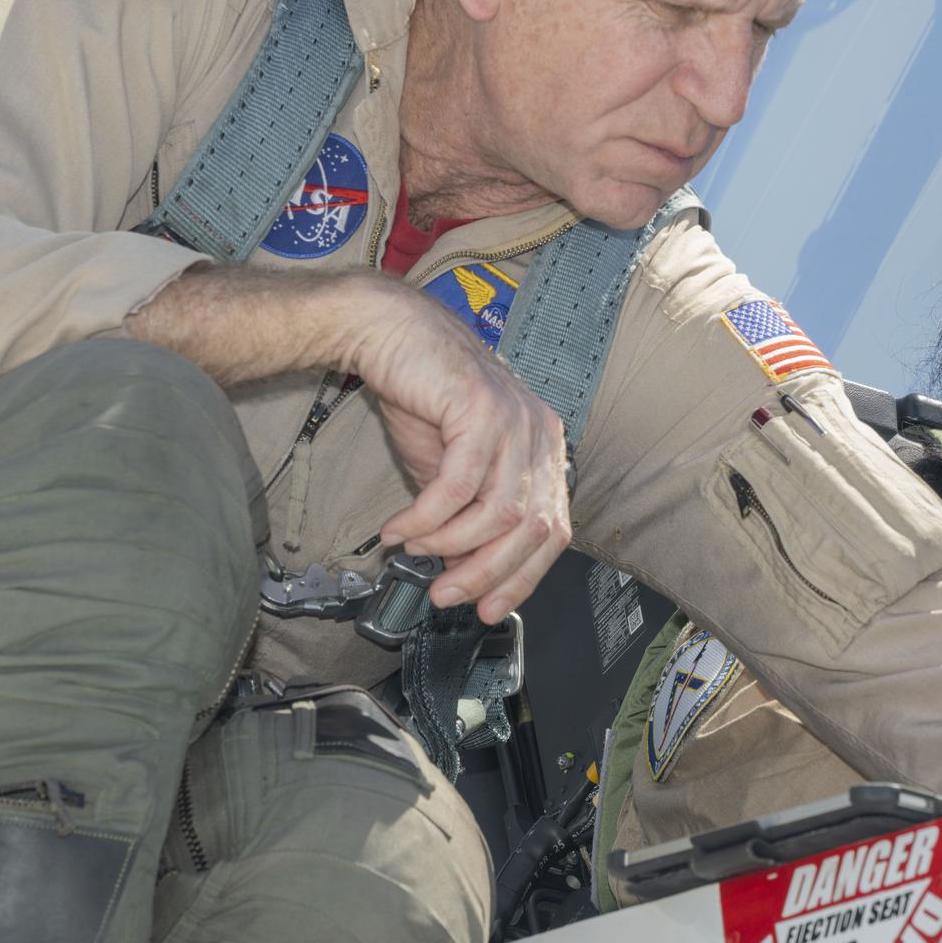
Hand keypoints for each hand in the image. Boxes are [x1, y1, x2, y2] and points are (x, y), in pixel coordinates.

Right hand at [348, 283, 571, 622]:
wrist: (388, 334)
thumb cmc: (422, 397)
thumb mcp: (450, 470)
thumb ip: (466, 519)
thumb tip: (464, 575)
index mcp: (544, 448)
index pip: (553, 531)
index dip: (522, 576)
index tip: (485, 607)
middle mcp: (540, 434)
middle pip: (530, 528)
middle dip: (486, 573)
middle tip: (445, 595)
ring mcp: (516, 420)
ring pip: (497, 512)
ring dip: (450, 545)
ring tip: (414, 552)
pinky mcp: (482, 409)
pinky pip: (458, 486)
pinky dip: (426, 518)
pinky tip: (400, 529)